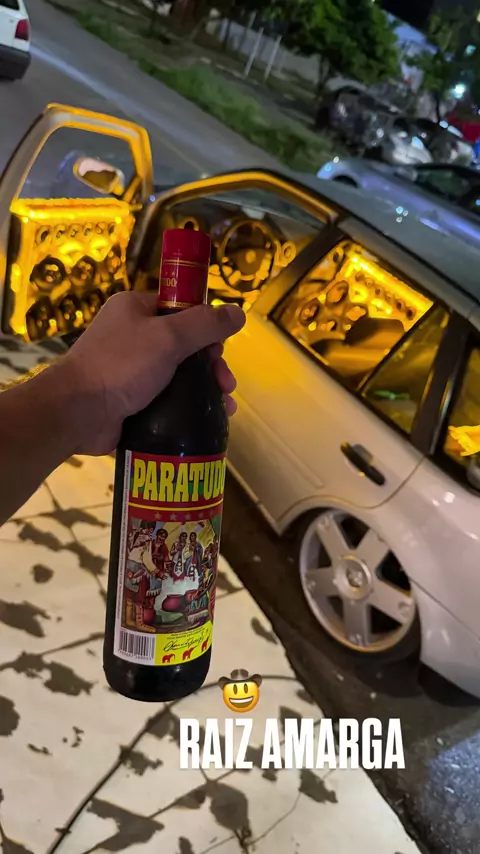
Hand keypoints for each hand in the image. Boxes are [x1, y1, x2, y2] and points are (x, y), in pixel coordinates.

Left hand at [56, 292, 244, 455]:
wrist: (78, 412)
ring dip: (206, 388)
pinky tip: (209, 419)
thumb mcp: (168, 337)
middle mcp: (132, 336)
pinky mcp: (132, 399)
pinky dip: (189, 407)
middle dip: (211, 364)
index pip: (181, 309)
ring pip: (180, 374)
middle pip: (185, 345)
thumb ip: (205, 324)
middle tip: (226, 384)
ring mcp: (130, 370)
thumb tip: (239, 312)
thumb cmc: (121, 365)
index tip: (220, 349)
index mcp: (135, 309)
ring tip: (226, 407)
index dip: (206, 327)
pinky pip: (168, 398)